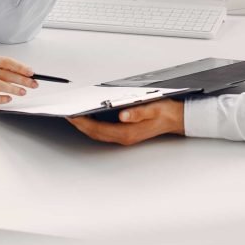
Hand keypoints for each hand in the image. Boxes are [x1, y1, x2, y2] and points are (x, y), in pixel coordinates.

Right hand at [0, 56, 37, 106]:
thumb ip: (12, 71)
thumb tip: (30, 75)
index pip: (6, 61)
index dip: (19, 67)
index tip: (31, 72)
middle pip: (4, 73)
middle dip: (20, 79)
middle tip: (32, 84)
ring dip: (12, 88)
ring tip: (23, 92)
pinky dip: (0, 98)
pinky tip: (9, 99)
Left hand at [69, 99, 184, 145]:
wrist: (176, 118)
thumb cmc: (164, 112)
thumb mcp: (152, 107)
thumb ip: (137, 112)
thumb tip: (123, 115)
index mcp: (127, 132)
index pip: (99, 129)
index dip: (83, 123)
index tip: (72, 116)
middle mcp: (124, 136)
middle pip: (95, 133)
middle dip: (80, 125)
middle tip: (68, 115)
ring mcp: (125, 136)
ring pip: (99, 134)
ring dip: (86, 126)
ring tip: (75, 116)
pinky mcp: (126, 132)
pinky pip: (105, 132)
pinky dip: (94, 126)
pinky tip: (90, 118)